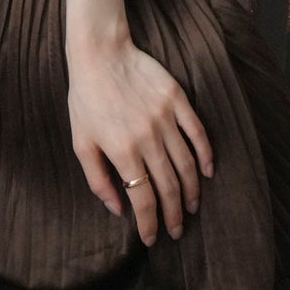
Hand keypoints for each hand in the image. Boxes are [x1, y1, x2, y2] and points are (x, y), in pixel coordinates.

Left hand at [66, 31, 213, 246]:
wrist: (101, 53)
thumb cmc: (86, 99)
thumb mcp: (81, 142)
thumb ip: (98, 179)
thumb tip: (117, 210)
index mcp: (122, 151)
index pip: (143, 199)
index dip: (150, 223)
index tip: (153, 237)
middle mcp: (147, 138)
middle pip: (169, 187)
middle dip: (174, 214)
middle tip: (177, 230)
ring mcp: (165, 118)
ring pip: (186, 165)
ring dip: (191, 191)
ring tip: (191, 207)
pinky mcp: (177, 100)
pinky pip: (198, 133)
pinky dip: (206, 155)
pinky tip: (207, 171)